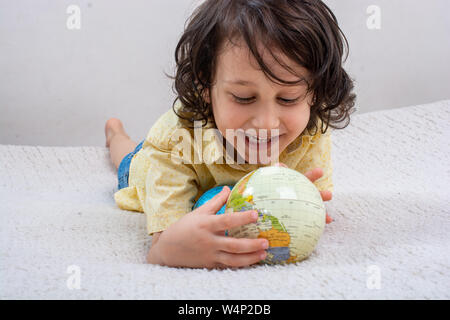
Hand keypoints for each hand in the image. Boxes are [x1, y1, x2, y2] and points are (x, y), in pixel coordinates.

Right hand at [147, 186, 268, 268]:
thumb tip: (229, 188)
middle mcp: (209, 241)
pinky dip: (241, 265)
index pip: (226, 221)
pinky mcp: (210, 264)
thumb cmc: (185, 227)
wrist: (168, 249)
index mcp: (206, 225)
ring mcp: (210, 254)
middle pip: (233, 245)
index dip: (242, 218)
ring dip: (250, 258)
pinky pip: (228, 266)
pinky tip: (252, 261)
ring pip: (233, 259)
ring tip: (263, 254)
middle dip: (251, 244)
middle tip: (266, 241)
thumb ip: (215, 201)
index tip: (256, 214)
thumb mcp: (198, 212)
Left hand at [273, 163, 332, 223]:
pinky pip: (308, 223)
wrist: (270, 206)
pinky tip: (316, 231)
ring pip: (314, 211)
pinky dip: (313, 227)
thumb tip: (278, 165)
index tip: (320, 172)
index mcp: (298, 185)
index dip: (313, 175)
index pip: (307, 178)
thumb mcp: (272, 181)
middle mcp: (303, 196)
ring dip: (322, 214)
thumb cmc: (272, 191)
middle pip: (315, 195)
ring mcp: (303, 207)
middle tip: (329, 195)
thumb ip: (276, 173)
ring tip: (329, 218)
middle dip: (323, 196)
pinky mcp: (300, 219)